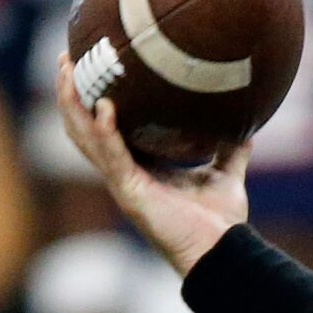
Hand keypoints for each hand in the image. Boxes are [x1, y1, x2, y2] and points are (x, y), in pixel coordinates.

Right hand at [54, 58, 248, 276]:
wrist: (224, 253)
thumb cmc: (222, 224)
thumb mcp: (226, 178)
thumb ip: (231, 153)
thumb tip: (247, 128)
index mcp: (140, 168)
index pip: (105, 129)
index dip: (92, 100)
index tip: (88, 67)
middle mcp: (124, 174)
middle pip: (83, 128)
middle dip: (70, 94)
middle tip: (66, 58)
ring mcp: (123, 183)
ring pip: (85, 138)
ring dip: (74, 105)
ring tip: (69, 72)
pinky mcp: (131, 193)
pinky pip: (111, 156)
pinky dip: (105, 131)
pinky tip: (104, 107)